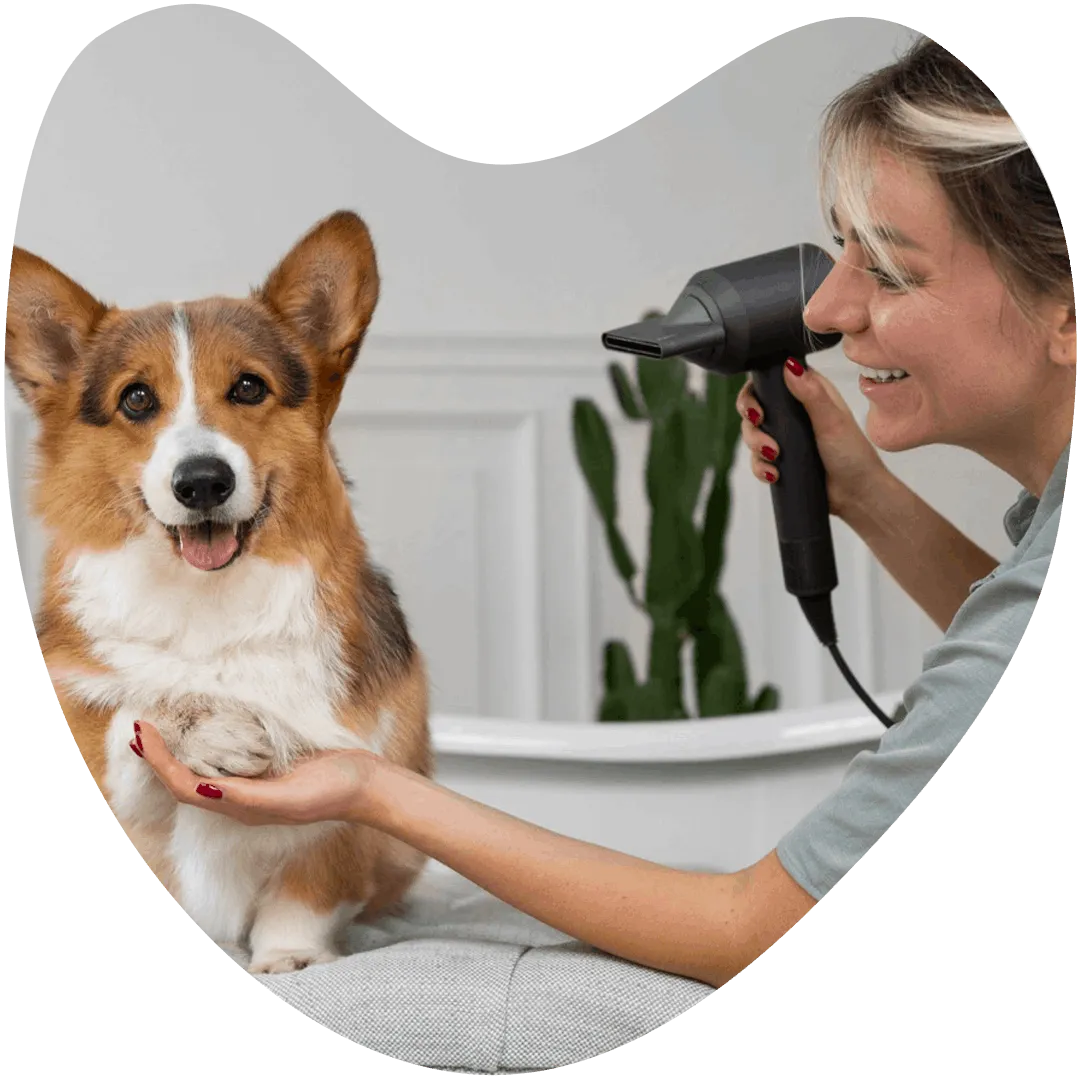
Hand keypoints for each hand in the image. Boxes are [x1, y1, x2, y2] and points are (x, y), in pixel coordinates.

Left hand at [132, 721, 380, 826]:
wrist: (366, 786)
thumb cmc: (333, 791)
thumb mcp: (291, 797)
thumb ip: (249, 797)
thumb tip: (204, 789)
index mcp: (241, 807)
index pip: (184, 786)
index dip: (158, 762)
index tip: (142, 733)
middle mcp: (240, 799)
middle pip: (184, 780)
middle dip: (157, 758)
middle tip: (138, 728)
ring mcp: (253, 784)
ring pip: (201, 770)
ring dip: (175, 753)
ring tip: (158, 729)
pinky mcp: (267, 769)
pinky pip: (225, 759)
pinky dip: (204, 745)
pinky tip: (203, 729)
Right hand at [735, 360, 887, 521]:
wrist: (856, 494)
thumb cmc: (852, 454)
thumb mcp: (832, 421)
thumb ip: (812, 393)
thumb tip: (790, 365)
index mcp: (808, 393)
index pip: (770, 381)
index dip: (754, 391)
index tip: (755, 407)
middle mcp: (793, 412)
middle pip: (754, 408)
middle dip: (751, 424)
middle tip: (760, 431)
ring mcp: (785, 436)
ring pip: (752, 435)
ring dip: (755, 446)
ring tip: (774, 458)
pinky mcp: (781, 459)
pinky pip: (757, 460)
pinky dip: (760, 467)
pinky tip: (773, 475)